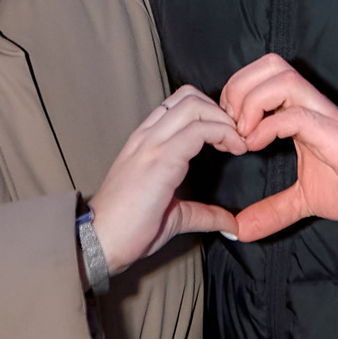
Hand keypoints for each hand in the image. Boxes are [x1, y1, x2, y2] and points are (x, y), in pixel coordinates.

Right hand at [90, 87, 243, 275]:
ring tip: (237, 143)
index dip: (209, 113)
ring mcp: (151, 145)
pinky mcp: (159, 160)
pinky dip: (223, 133)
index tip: (227, 138)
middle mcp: (146, 136)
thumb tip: (230, 222)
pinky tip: (234, 150)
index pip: (179, 104)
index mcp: (145, 142)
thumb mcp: (174, 216)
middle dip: (220, 111)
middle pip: (189, 96)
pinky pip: (198, 130)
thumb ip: (202, 213)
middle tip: (236, 137)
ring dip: (223, 119)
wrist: (100, 242)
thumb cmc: (128, 229)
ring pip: (194, 105)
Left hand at [220, 54, 337, 241]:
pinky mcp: (330, 130)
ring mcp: (321, 113)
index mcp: (300, 110)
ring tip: (244, 134)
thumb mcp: (300, 199)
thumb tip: (240, 231)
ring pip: (282, 78)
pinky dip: (268, 126)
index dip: (238, 89)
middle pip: (271, 64)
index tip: (226, 123)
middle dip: (241, 87)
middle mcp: (311, 104)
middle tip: (231, 123)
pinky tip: (256, 146)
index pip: (265, 72)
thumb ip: (270, 211)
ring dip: (252, 103)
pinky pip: (294, 113)